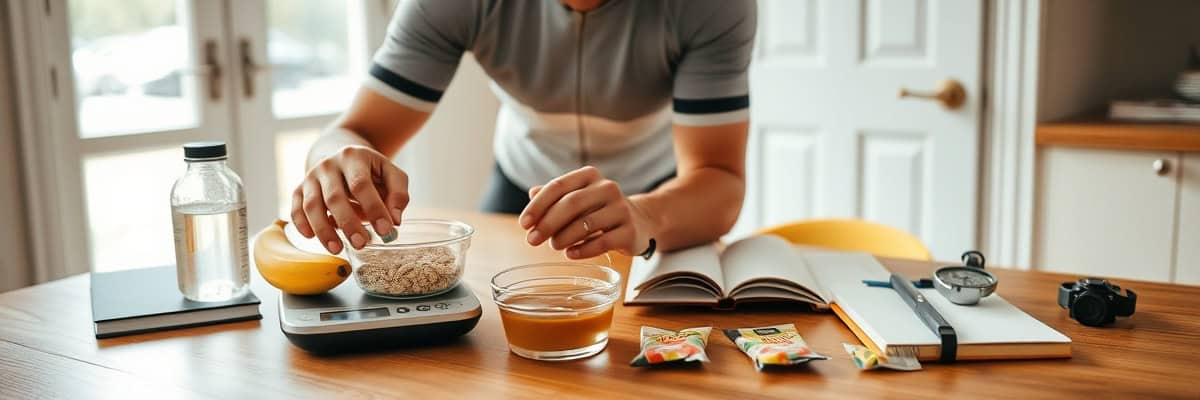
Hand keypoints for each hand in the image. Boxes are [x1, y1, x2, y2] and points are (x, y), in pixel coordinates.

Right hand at [292, 145, 408, 253]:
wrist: (342, 156)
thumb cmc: (371, 171)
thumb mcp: (390, 174)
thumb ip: (398, 194)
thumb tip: (395, 220)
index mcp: (354, 157)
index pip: (361, 184)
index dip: (373, 208)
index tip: (385, 230)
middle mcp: (329, 165)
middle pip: (335, 197)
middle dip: (348, 223)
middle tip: (361, 244)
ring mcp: (311, 177)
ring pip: (312, 205)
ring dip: (323, 230)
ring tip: (337, 249)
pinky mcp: (300, 189)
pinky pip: (296, 208)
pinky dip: (301, 223)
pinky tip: (312, 237)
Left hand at [519, 166, 653, 258]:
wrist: (640, 221)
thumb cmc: (600, 210)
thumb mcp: (577, 198)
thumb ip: (554, 196)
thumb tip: (531, 194)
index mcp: (590, 176)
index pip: (558, 186)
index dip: (538, 205)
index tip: (524, 224)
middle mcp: (607, 188)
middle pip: (571, 203)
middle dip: (547, 223)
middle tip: (532, 240)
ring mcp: (621, 209)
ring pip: (586, 224)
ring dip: (564, 237)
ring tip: (554, 246)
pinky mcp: (629, 231)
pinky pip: (602, 242)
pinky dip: (582, 250)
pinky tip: (570, 254)